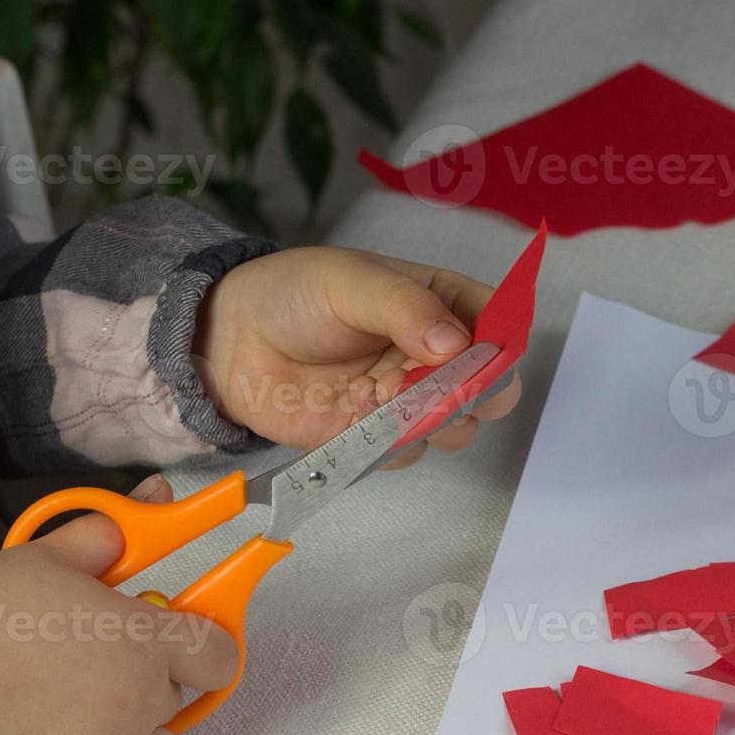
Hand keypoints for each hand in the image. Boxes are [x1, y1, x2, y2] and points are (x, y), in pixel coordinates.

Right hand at [0, 477, 237, 734]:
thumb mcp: (48, 557)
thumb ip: (113, 533)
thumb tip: (160, 494)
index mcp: (146, 643)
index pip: (221, 657)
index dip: (200, 646)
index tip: (175, 643)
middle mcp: (141, 705)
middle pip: (178, 700)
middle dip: (148, 682)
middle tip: (96, 668)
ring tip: (80, 712)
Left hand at [194, 247, 522, 468]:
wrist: (232, 341)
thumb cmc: (293, 294)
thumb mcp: (351, 281)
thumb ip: (406, 308)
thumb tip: (455, 343)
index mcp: (443, 301)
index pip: (501, 325)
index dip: (502, 343)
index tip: (480, 353)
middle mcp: (437, 355)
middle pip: (494, 387)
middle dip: (476, 392)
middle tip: (439, 386)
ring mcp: (411, 398)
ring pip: (460, 428)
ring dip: (434, 420)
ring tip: (386, 396)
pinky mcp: (380, 436)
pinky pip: (411, 453)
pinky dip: (393, 442)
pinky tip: (358, 415)